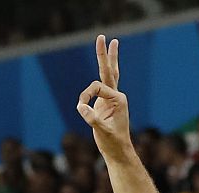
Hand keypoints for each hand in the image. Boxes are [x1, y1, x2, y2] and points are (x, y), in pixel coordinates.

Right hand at [75, 35, 130, 159]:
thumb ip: (92, 118)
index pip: (97, 88)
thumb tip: (80, 106)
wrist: (118, 150)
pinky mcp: (105, 103)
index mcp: (118, 99)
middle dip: (104, 55)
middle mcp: (117, 95)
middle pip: (109, 71)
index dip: (86, 96)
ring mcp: (111, 98)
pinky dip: (105, 72)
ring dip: (108, 58)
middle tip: (102, 37)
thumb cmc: (112, 141)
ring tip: (112, 42)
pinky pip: (103, 85)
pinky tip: (108, 59)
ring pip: (109, 74)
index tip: (80, 108)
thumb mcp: (102, 131)